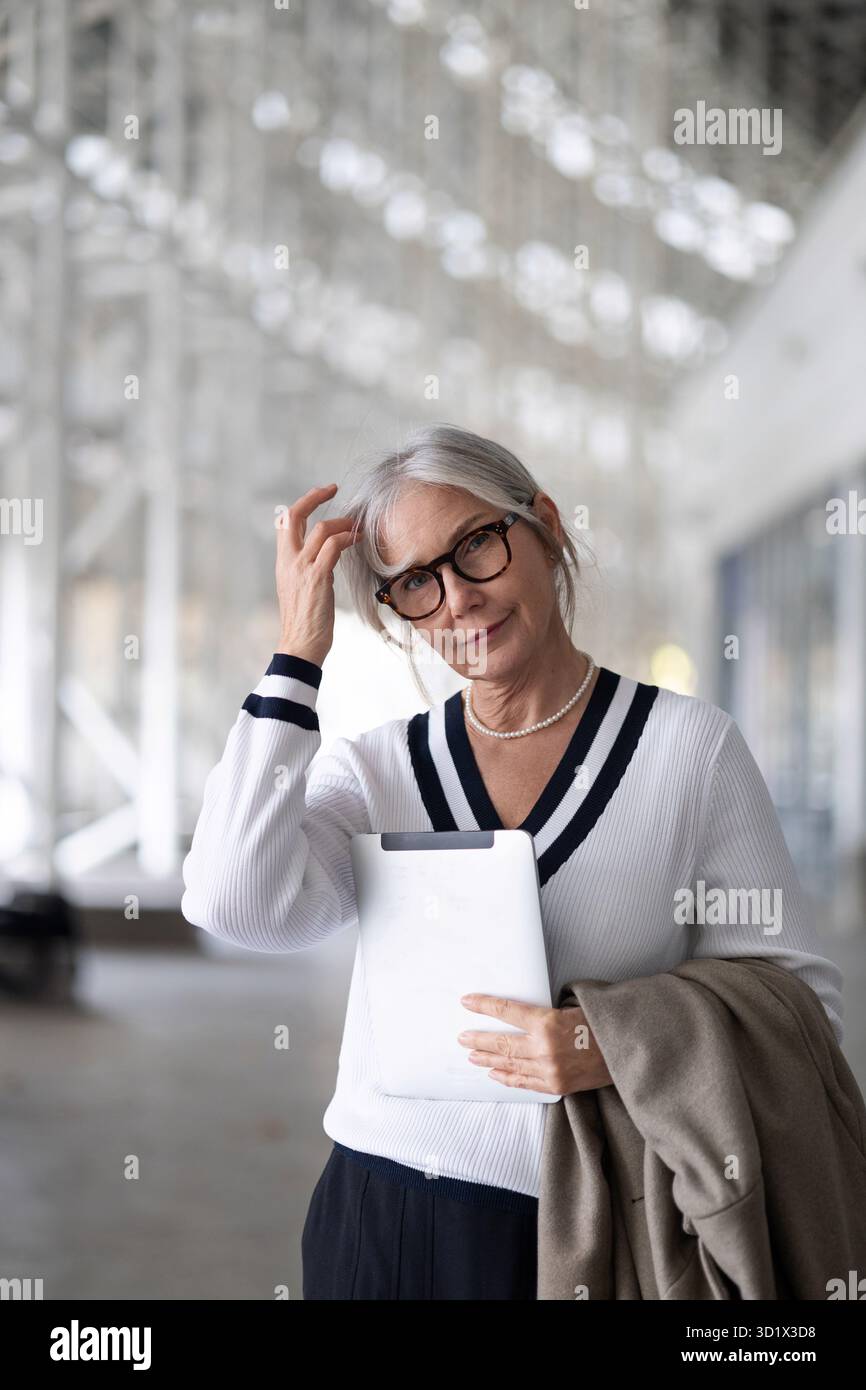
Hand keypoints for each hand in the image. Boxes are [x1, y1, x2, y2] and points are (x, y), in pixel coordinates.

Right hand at [274, 483, 362, 665]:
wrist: (299, 646)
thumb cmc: (305, 622)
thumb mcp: (301, 589)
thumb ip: (310, 569)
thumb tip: (328, 557)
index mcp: (283, 563)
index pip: (285, 523)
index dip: (302, 504)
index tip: (320, 494)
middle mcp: (289, 561)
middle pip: (294, 515)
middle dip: (314, 496)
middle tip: (333, 488)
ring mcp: (302, 569)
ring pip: (321, 529)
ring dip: (343, 523)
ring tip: (358, 526)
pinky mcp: (317, 578)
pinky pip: (333, 547)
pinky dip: (348, 538)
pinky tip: (358, 540)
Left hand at [457, 993, 613, 1094]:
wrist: (627, 1051)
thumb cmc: (601, 1023)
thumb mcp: (571, 1008)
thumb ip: (544, 1014)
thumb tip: (519, 1013)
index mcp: (547, 1022)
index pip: (506, 1011)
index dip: (484, 1006)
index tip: (466, 1002)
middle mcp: (544, 1048)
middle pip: (501, 1043)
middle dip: (478, 1039)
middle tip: (462, 1037)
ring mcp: (549, 1070)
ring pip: (509, 1064)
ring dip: (488, 1059)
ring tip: (472, 1055)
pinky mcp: (556, 1086)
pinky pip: (524, 1082)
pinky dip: (507, 1078)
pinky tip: (494, 1074)